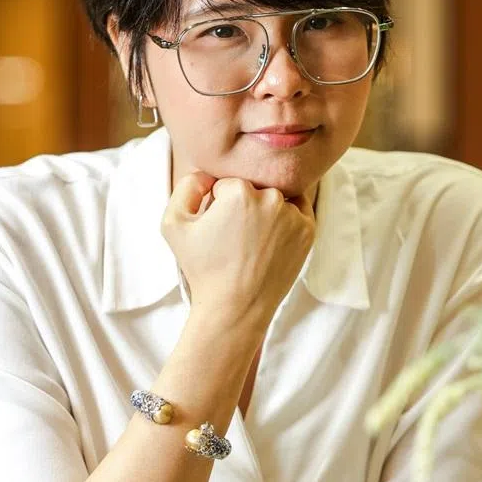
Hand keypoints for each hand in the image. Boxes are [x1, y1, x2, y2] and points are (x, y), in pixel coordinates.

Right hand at [162, 173, 315, 330]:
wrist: (235, 308)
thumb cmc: (202, 269)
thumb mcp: (173, 225)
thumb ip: (185, 187)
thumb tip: (206, 173)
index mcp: (239, 191)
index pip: (227, 183)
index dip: (217, 205)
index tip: (216, 229)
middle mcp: (271, 198)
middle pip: (253, 188)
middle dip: (243, 206)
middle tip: (233, 237)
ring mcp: (293, 215)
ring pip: (276, 199)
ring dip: (265, 212)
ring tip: (252, 242)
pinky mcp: (308, 231)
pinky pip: (297, 211)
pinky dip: (285, 221)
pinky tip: (270, 241)